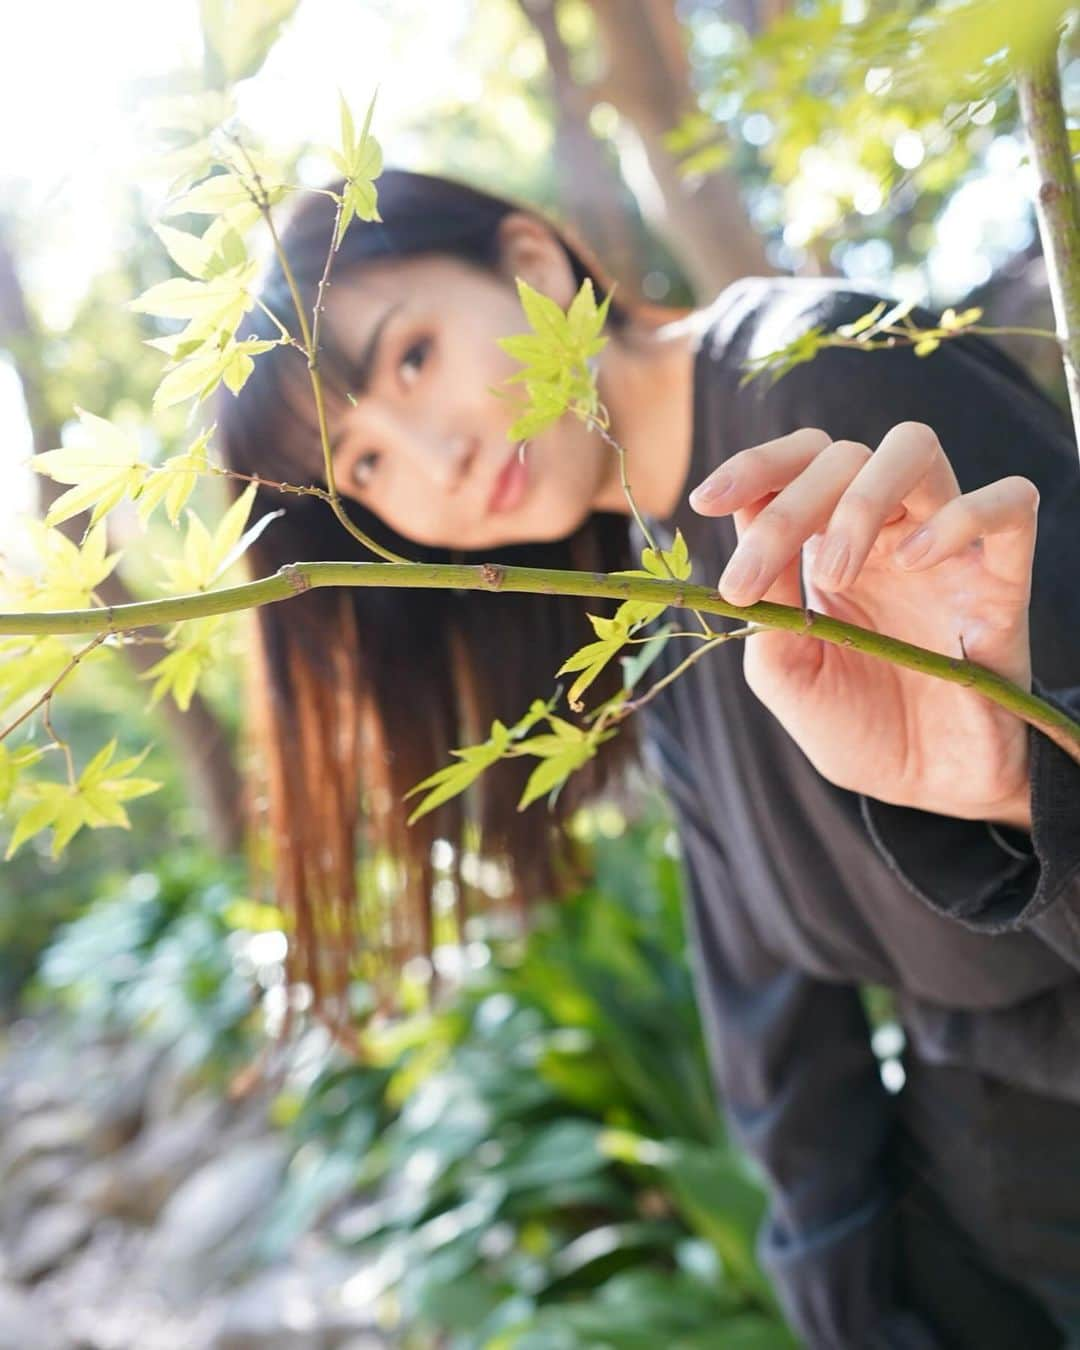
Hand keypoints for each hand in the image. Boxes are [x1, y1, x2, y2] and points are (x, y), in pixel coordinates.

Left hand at [688, 423, 1037, 828]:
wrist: (927, 788)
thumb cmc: (855, 726)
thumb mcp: (786, 669)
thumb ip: (766, 600)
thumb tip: (745, 522)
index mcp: (829, 546)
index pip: (797, 464)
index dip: (753, 468)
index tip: (705, 502)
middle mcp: (888, 532)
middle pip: (842, 454)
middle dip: (786, 507)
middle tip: (749, 580)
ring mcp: (947, 546)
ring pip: (914, 448)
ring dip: (859, 499)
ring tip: (833, 574)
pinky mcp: (1003, 578)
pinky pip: (1010, 503)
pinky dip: (959, 517)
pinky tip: (913, 563)